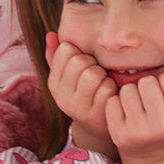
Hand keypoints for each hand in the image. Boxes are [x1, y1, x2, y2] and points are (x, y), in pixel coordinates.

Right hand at [45, 32, 118, 158]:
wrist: (96, 129)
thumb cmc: (83, 94)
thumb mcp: (68, 77)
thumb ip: (57, 55)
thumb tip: (51, 34)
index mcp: (54, 83)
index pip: (65, 50)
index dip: (79, 52)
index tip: (84, 62)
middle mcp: (61, 96)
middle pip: (79, 61)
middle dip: (92, 63)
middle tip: (96, 73)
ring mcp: (78, 108)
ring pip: (93, 74)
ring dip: (103, 76)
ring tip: (102, 83)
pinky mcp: (96, 116)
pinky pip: (107, 89)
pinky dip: (112, 88)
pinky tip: (110, 94)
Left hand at [107, 70, 163, 163]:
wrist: (150, 156)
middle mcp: (160, 126)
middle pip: (147, 81)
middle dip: (148, 86)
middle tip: (150, 99)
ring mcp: (137, 131)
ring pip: (127, 89)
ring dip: (131, 93)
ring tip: (138, 106)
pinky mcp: (117, 133)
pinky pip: (112, 101)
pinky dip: (117, 103)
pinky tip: (125, 114)